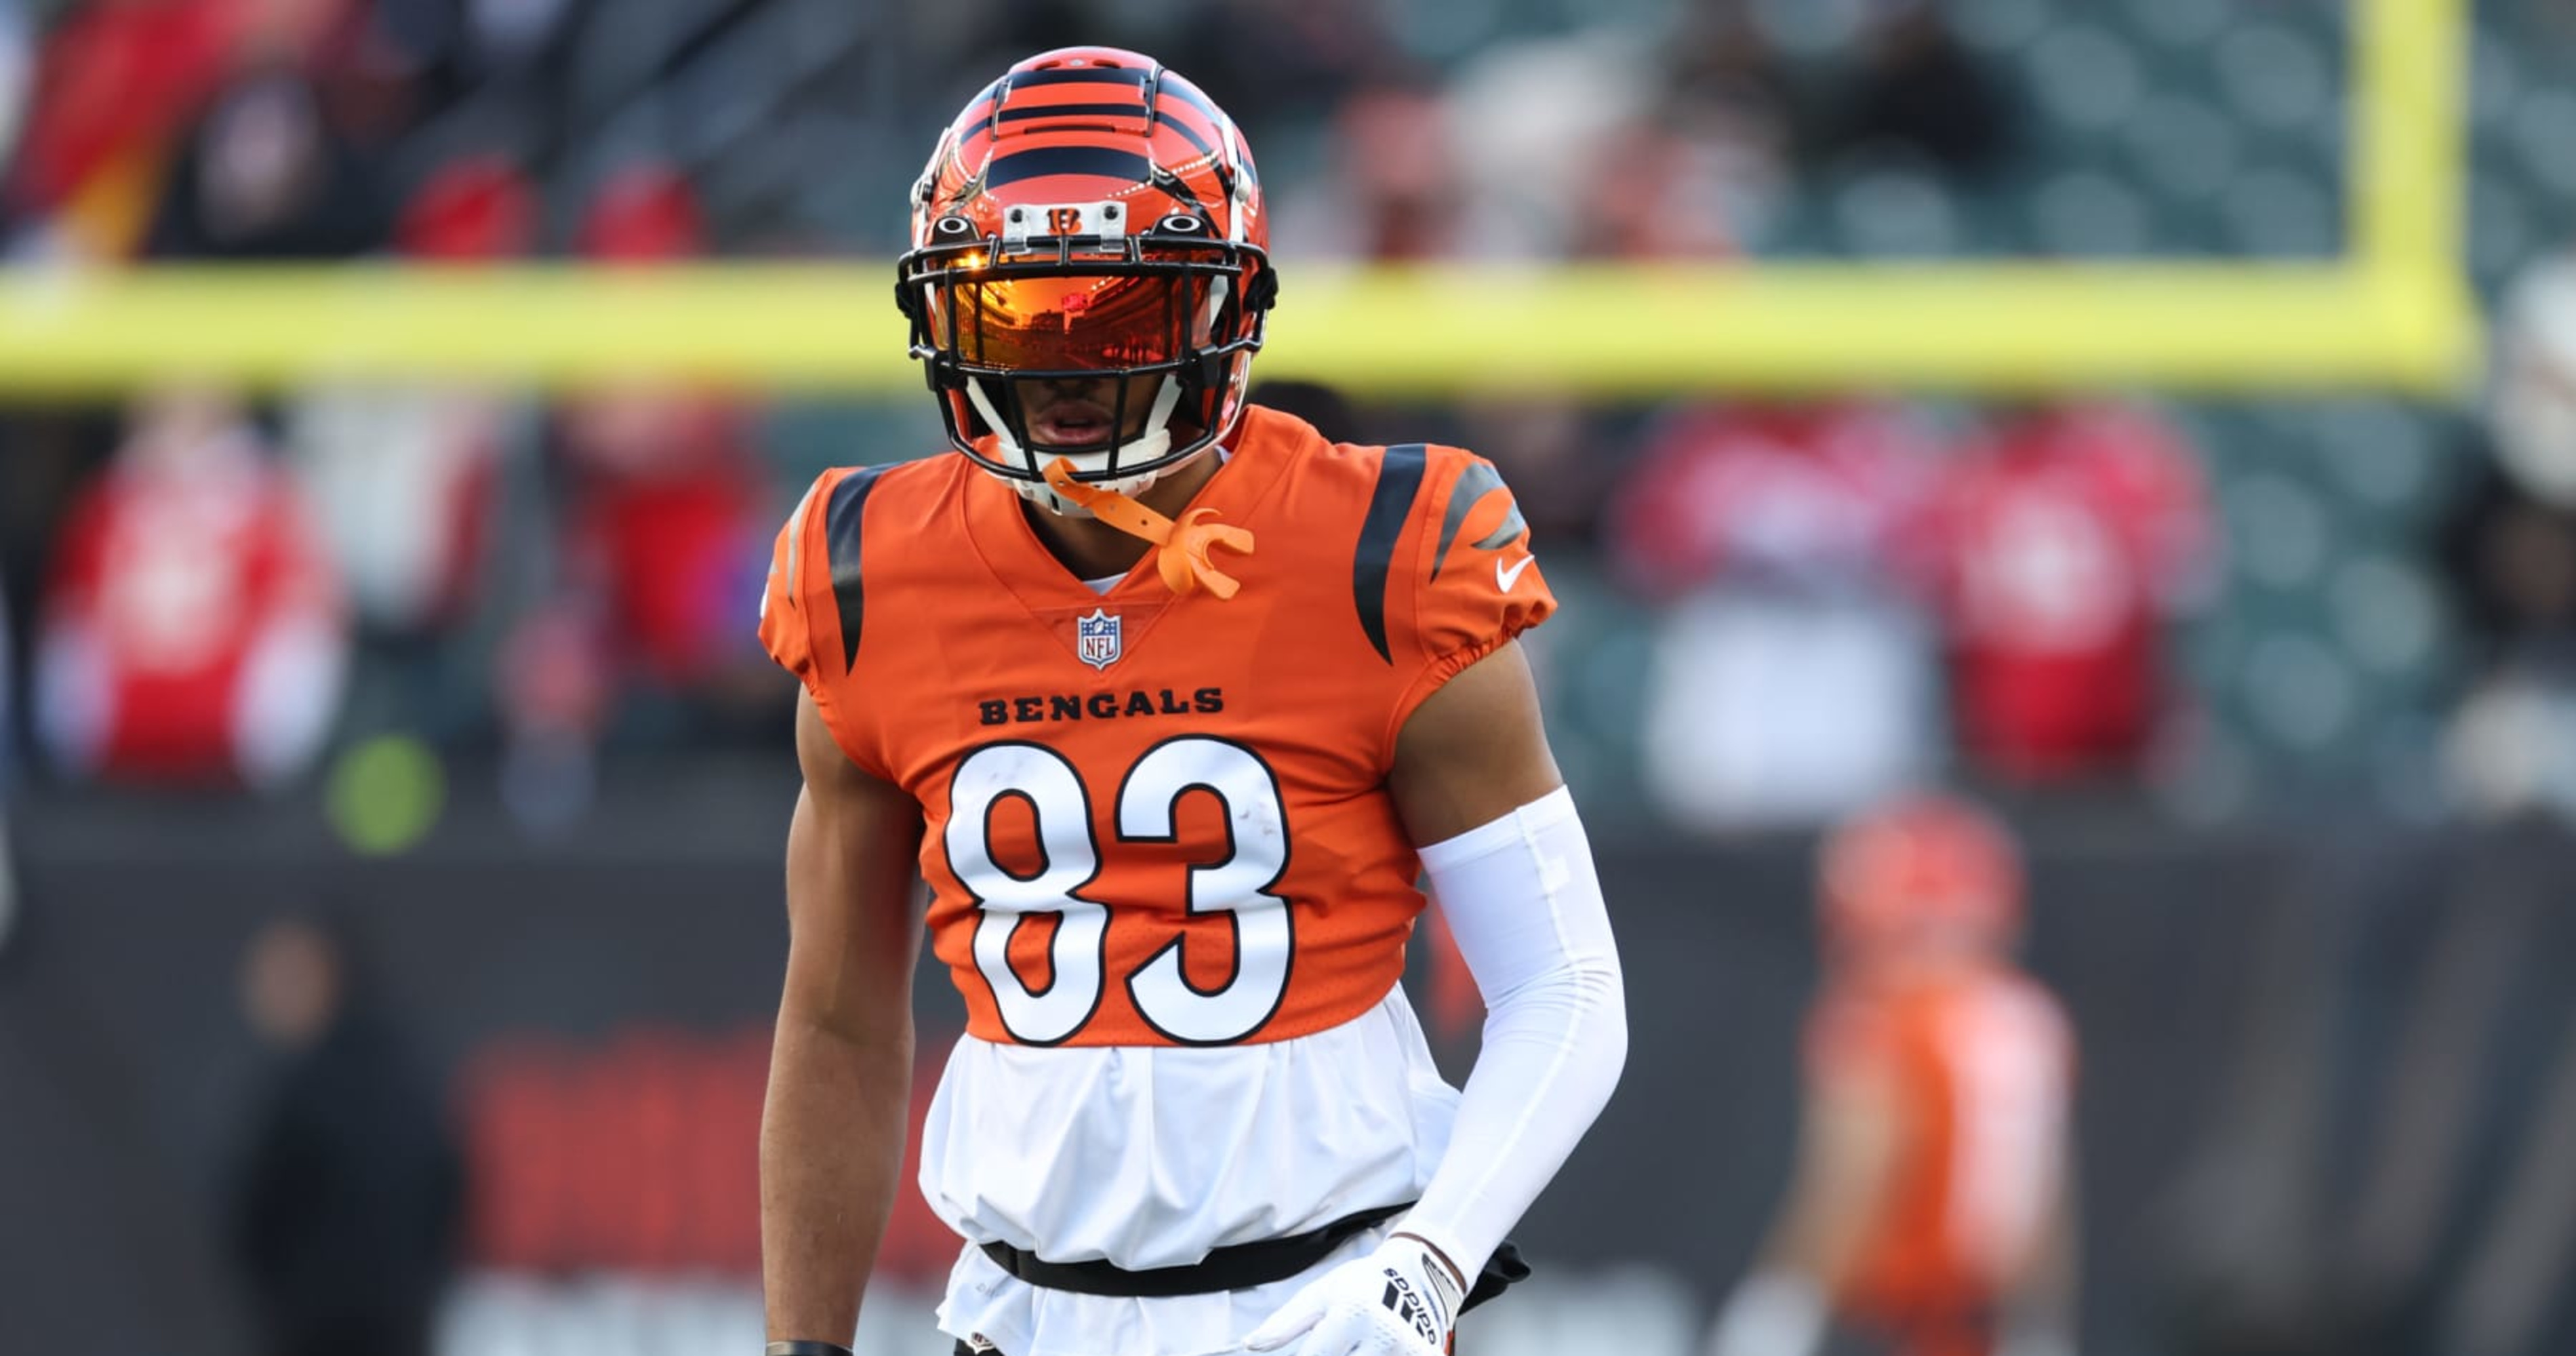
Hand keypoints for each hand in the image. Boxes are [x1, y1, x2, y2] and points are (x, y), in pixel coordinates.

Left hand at [1243, 1233, 1464, 1355]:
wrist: (1418, 1277)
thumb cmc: (1362, 1285)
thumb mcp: (1320, 1295)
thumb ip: (1285, 1324)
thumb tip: (1250, 1344)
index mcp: (1353, 1314)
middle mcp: (1384, 1336)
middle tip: (1335, 1344)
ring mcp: (1407, 1351)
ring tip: (1351, 1346)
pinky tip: (1365, 1350)